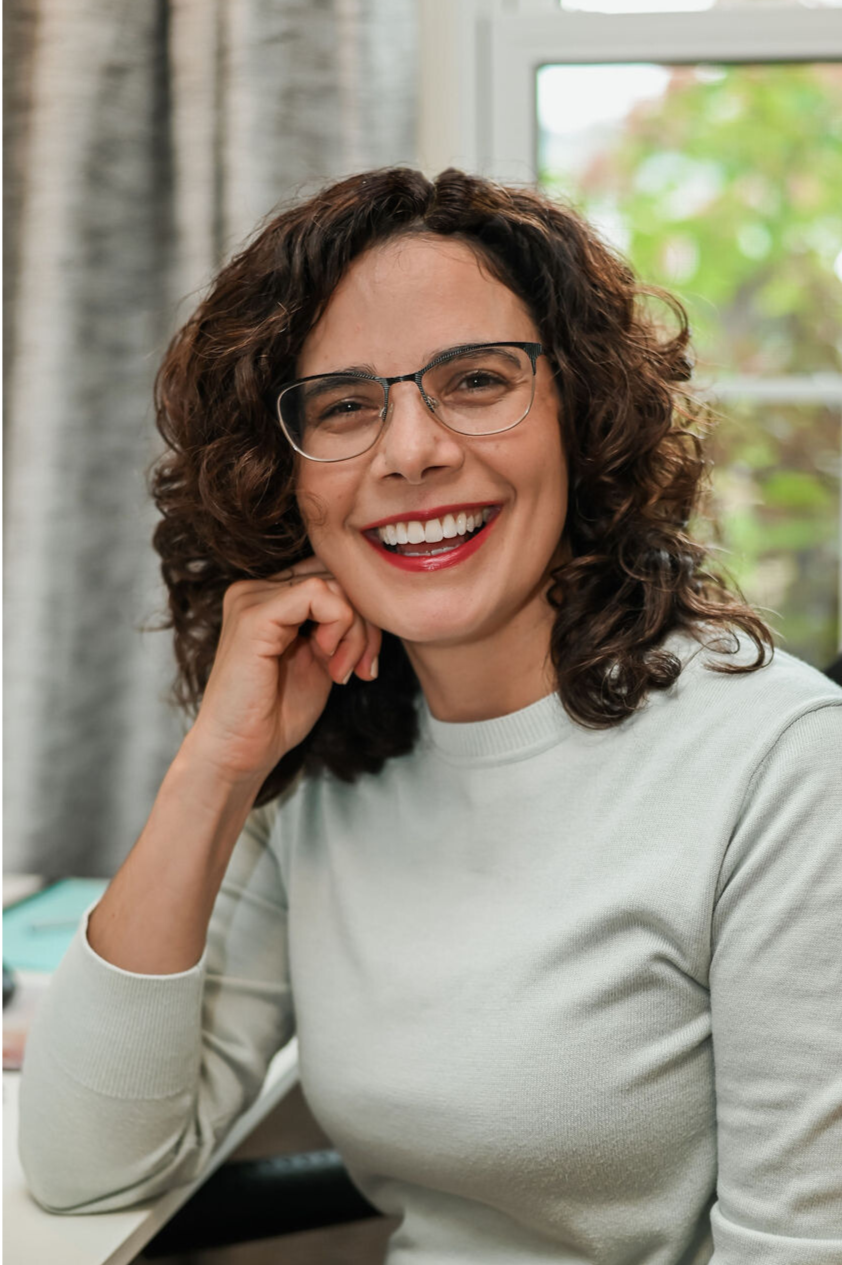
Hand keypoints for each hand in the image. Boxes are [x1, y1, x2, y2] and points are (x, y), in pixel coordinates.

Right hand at [183, 556, 381, 782]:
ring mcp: (251, 598)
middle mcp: (255, 589)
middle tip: (361, 667)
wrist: (240, 752)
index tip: (365, 660)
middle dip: (365, 622)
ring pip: (333, 584)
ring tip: (342, 670)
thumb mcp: (322, 657)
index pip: (331, 574)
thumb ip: (339, 624)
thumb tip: (375, 600)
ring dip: (354, 631)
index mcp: (268, 596)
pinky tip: (328, 660)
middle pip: (336, 575)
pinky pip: (318, 594)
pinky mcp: (254, 616)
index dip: (361, 612)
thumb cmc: (277, 713)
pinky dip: (339, 626)